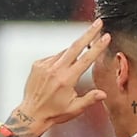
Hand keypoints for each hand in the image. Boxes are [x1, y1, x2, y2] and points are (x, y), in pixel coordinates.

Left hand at [13, 20, 110, 136]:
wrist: (31, 114)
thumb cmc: (53, 113)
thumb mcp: (75, 109)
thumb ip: (90, 99)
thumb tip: (103, 94)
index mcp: (67, 79)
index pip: (86, 58)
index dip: (98, 46)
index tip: (105, 36)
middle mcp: (55, 70)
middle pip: (75, 46)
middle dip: (89, 33)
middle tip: (98, 23)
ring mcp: (45, 66)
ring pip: (64, 52)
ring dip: (72, 53)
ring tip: (71, 69)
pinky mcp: (37, 65)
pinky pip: (53, 57)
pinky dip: (59, 60)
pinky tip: (58, 73)